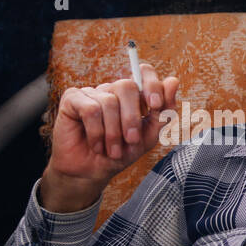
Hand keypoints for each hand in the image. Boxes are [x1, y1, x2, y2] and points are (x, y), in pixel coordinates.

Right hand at [40, 63, 178, 210]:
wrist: (92, 173)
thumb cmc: (119, 154)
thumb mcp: (147, 137)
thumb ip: (163, 112)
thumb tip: (173, 81)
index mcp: (131, 96)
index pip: (143, 72)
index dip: (151, 84)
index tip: (155, 105)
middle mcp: (110, 90)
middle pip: (126, 86)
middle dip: (132, 118)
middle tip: (131, 140)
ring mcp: (91, 93)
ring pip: (109, 101)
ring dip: (113, 132)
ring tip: (112, 150)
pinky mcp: (72, 100)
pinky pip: (90, 109)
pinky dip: (96, 132)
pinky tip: (96, 145)